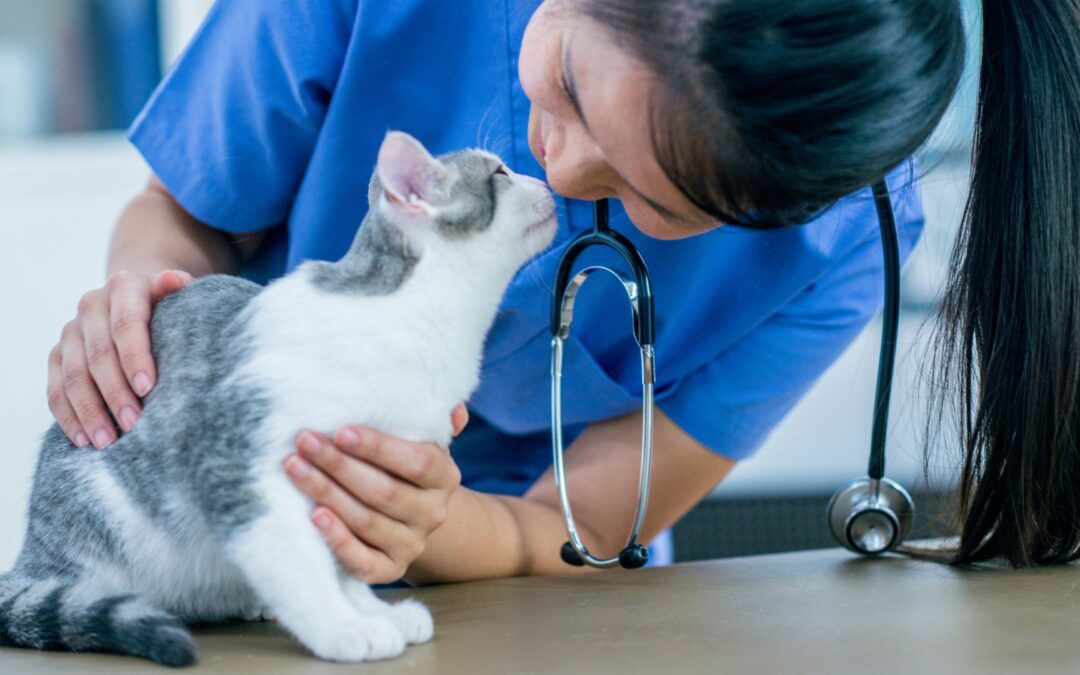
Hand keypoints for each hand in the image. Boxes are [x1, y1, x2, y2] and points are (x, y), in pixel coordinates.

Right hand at [46, 269, 191, 448]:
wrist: (136, 298)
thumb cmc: (168, 306)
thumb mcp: (178, 294)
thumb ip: (178, 289)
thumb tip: (174, 280)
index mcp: (124, 288)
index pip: (126, 324)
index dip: (135, 356)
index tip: (148, 387)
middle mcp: (91, 306)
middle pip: (98, 355)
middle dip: (115, 393)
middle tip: (134, 424)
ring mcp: (71, 332)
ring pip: (73, 376)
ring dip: (89, 411)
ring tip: (107, 440)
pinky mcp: (56, 355)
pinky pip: (55, 390)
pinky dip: (69, 416)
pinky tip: (84, 439)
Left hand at [283, 404, 467, 583]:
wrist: (410, 517)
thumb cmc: (402, 468)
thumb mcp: (419, 441)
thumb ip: (432, 422)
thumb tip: (455, 410)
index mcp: (444, 477)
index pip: (416, 461)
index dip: (377, 448)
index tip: (340, 431)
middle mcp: (433, 513)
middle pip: (384, 492)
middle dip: (339, 465)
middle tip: (305, 442)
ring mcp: (412, 544)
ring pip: (367, 521)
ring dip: (327, 493)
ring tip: (295, 468)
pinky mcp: (389, 569)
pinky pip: (362, 561)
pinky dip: (337, 540)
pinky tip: (314, 516)